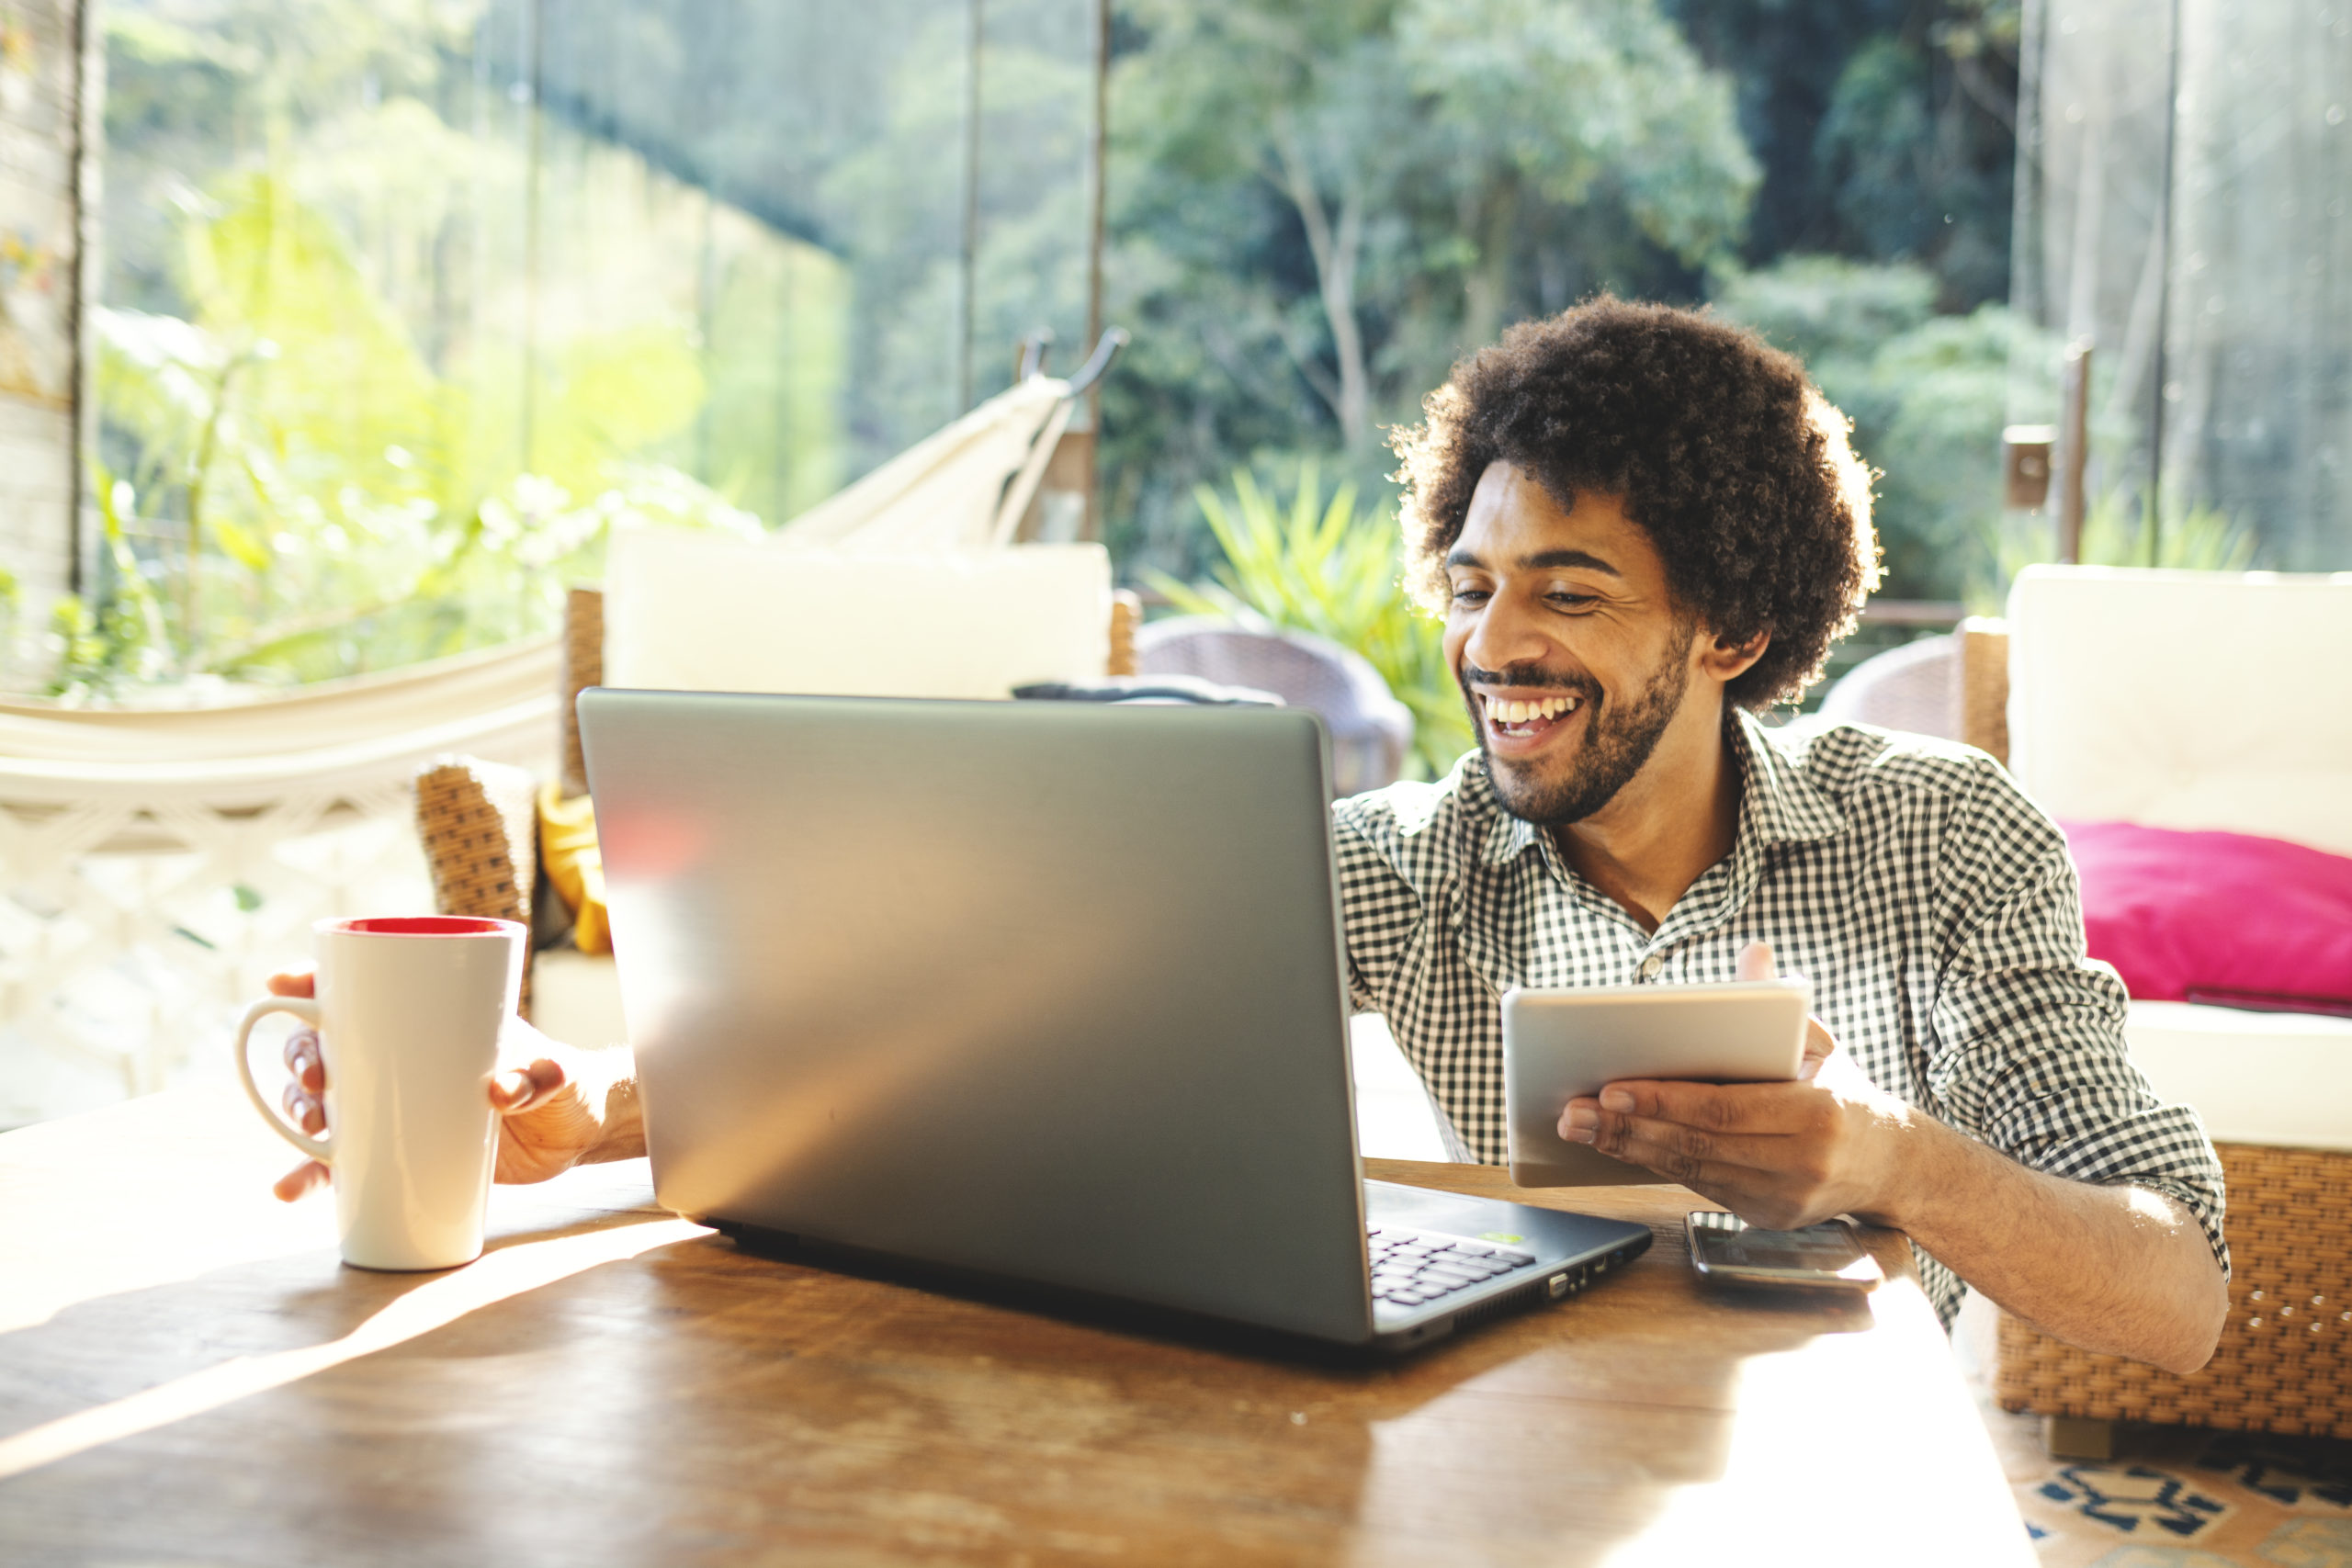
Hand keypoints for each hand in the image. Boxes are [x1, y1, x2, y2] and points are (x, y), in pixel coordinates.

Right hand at [267, 970, 610, 1202]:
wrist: (571, 1135)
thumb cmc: (560, 1083)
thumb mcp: (556, 1073)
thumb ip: (539, 1077)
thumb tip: (497, 1091)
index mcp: (425, 1020)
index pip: (358, 991)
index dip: (311, 982)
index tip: (282, 982)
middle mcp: (394, 1061)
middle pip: (322, 1047)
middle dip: (300, 1057)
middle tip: (312, 1079)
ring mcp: (389, 1108)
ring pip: (320, 1104)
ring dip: (296, 1114)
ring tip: (307, 1131)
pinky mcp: (392, 1154)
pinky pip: (339, 1164)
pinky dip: (311, 1175)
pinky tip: (289, 1189)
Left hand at [1555, 941, 1916, 1230]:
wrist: (1894, 1164)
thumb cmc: (1843, 1091)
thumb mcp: (1820, 1041)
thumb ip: (1777, 1001)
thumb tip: (1753, 950)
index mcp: (1817, 1111)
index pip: (1725, 1106)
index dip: (1664, 1099)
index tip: (1612, 1085)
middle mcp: (1802, 1161)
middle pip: (1698, 1144)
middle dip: (1628, 1127)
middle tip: (1574, 1112)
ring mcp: (1785, 1197)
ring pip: (1692, 1171)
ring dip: (1628, 1150)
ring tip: (1580, 1128)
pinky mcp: (1769, 1217)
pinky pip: (1701, 1189)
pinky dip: (1654, 1166)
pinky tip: (1617, 1145)